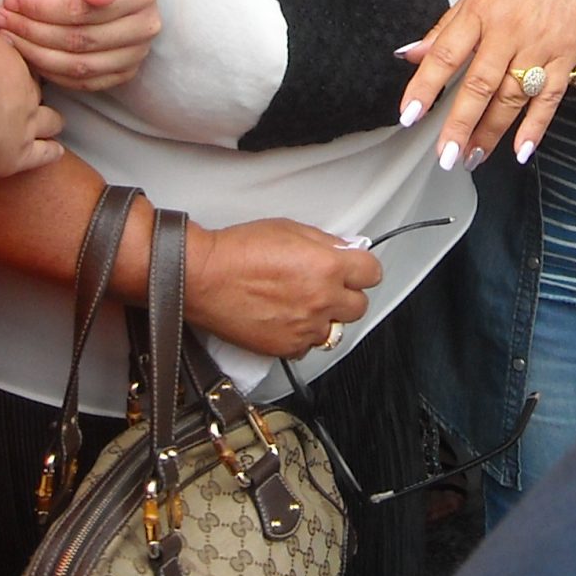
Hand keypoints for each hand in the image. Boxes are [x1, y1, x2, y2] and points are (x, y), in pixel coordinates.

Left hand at [0, 0, 160, 91]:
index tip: (10, 1)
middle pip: (78, 40)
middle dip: (31, 31)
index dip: (39, 8)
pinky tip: (28, 54)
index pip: (80, 9)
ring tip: (7, 36)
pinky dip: (51, 72)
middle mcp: (145, 27)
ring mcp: (137, 54)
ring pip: (77, 66)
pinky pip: (82, 82)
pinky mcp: (124, 73)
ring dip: (35, 54)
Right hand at [0, 24, 63, 176]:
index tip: (11, 69)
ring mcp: (26, 122)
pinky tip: (56, 153)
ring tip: (54, 123)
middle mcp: (24, 91)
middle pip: (38, 91)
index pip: (21, 63)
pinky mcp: (19, 152)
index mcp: (10, 61)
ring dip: (52, 121)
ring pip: (50, 120)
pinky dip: (51, 152)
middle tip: (30, 96)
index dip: (17, 68)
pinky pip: (44, 154)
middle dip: (35, 94)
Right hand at [185, 218, 381, 358]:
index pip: (372, 274)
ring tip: (300, 303)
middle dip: (346, 295)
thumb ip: (325, 243)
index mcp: (326, 266)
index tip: (355, 270)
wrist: (203, 278)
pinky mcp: (286, 347)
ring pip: (334, 329)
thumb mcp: (288, 228)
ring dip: (323, 317)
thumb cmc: (238, 250)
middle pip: (359, 306)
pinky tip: (285, 318)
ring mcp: (305, 327)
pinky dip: (301, 335)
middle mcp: (321, 300)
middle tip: (326, 286)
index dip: (362, 269)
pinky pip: (308, 346)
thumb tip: (345, 252)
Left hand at [397, 0, 575, 171]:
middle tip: (444, 156)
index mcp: (480, 10)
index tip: (410, 115)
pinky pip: (549, 99)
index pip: (446, 54)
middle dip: (460, 124)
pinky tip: (520, 150)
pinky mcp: (566, 57)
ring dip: (491, 132)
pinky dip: (535, 127)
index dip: (425, 86)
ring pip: (512, 97)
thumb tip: (408, 55)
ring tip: (471, 157)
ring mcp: (540, 45)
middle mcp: (509, 30)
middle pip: (480, 84)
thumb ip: (444, 28)